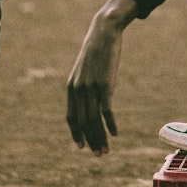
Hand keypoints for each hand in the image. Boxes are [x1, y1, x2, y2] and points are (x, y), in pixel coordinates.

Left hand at [66, 0, 137, 155]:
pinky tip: (115, 133)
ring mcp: (91, 88)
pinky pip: (106, 111)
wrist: (103, 33)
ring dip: (100, 137)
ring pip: (93, 120)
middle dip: (91, 140)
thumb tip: (89, 99)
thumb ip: (84, 85)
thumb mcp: (85, 69)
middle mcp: (78, 90)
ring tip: (106, 150)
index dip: (76, 134)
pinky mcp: (104, 85)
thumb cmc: (96, 51)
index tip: (83, 146)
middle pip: (83, 123)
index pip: (71, 117)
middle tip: (99, 154)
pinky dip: (110, 124)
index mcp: (71, 88)